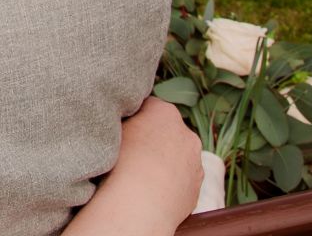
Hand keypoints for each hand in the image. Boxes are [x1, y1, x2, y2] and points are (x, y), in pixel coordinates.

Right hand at [110, 98, 202, 217]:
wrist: (139, 205)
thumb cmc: (121, 162)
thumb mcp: (114, 128)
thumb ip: (126, 118)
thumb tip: (126, 120)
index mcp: (165, 112)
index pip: (148, 106)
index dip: (133, 118)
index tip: (121, 131)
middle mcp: (187, 134)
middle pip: (167, 131)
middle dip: (153, 138)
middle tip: (131, 152)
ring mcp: (195, 162)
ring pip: (177, 156)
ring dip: (164, 161)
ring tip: (141, 175)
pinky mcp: (197, 187)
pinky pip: (182, 178)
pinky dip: (170, 181)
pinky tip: (152, 189)